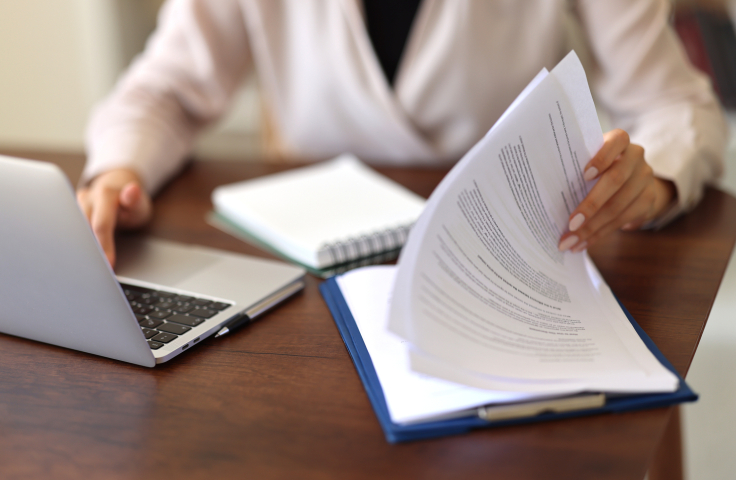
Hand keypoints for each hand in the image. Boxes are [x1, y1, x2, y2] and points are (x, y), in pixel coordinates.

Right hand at [76, 169, 152, 266]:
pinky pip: (70, 231)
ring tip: (85, 269)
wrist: (117, 188)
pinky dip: (75, 246)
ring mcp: (75, 205)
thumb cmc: (132, 202)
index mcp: (104, 194)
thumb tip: (132, 190)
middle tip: (95, 272)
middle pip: (82, 229)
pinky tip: (78, 261)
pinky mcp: (69, 214)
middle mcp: (86, 198)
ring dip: (79, 249)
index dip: (103, 246)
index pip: (101, 225)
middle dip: (87, 251)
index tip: (108, 265)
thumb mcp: (140, 203)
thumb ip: (136, 201)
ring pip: (72, 230)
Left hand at [558, 129, 675, 252]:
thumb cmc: (596, 168)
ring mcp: (645, 178)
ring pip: (619, 206)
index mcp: (619, 141)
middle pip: (616, 180)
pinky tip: (583, 243)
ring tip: (571, 241)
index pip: (617, 141)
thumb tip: (547, 194)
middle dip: (591, 205)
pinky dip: (600, 234)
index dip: (602, 157)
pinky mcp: (648, 200)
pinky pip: (623, 220)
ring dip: (592, 228)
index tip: (584, 174)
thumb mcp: (588, 160)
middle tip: (571, 224)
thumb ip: (576, 168)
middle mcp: (636, 156)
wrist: (630, 179)